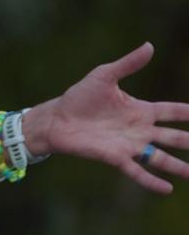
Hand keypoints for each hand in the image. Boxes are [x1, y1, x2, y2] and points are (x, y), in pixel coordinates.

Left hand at [32, 42, 188, 194]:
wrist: (58, 118)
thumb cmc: (80, 97)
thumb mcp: (106, 75)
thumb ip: (129, 64)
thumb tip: (150, 46)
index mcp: (141, 110)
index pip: (172, 112)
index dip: (188, 113)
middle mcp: (139, 130)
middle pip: (172, 137)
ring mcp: (129, 145)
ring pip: (160, 158)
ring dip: (178, 165)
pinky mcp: (115, 158)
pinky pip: (137, 171)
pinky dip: (151, 181)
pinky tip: (167, 189)